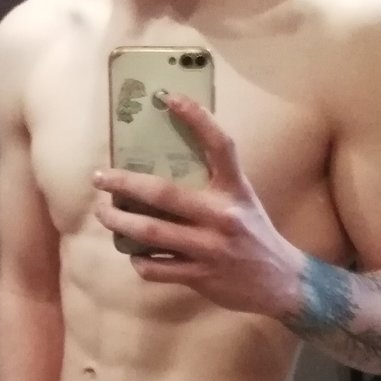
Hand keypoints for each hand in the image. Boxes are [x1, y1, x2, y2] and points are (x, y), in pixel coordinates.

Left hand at [94, 93, 304, 317]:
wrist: (281, 282)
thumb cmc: (255, 235)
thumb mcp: (243, 200)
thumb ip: (214, 184)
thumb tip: (168, 165)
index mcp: (235, 191)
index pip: (220, 146)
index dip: (197, 118)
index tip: (169, 98)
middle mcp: (222, 216)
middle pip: (164, 194)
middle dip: (124, 183)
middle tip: (100, 178)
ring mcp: (209, 248)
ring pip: (151, 232)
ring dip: (120, 222)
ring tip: (105, 213)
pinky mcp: (201, 276)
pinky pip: (157, 268)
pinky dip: (140, 261)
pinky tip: (136, 255)